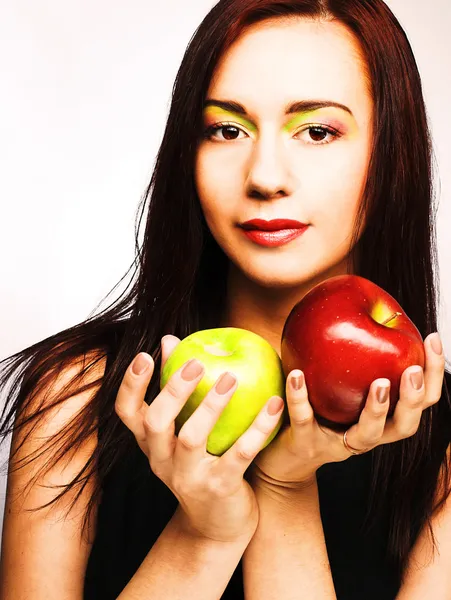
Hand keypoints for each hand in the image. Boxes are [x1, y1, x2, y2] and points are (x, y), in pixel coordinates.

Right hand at [114, 335, 283, 542]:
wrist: (217, 526)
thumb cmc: (200, 466)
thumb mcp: (181, 433)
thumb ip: (175, 388)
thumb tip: (168, 340)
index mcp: (151, 444)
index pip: (127, 413)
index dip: (132, 384)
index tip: (145, 355)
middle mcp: (162, 461)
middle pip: (155, 422)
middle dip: (173, 389)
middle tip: (197, 363)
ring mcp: (189, 477)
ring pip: (191, 438)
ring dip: (211, 405)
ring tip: (232, 378)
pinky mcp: (220, 488)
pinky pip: (239, 454)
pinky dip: (257, 428)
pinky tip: (274, 405)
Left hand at [251, 332, 444, 489]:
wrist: (281, 455)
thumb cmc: (313, 410)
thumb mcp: (336, 383)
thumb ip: (350, 355)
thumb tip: (353, 303)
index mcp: (381, 418)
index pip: (420, 400)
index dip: (432, 373)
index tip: (432, 339)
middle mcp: (366, 435)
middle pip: (405, 425)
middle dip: (415, 398)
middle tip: (413, 370)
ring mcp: (338, 444)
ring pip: (367, 434)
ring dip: (376, 409)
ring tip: (378, 382)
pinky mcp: (306, 444)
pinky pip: (305, 420)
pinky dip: (300, 397)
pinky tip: (295, 374)